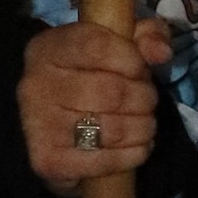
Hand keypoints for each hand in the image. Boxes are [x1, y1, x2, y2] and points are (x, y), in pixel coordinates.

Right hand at [18, 17, 173, 191]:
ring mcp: (38, 125)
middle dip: (144, 98)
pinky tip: (137, 146)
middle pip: (111, 92)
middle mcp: (36, 85)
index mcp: (48, 49)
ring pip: (113, 129)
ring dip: (143, 128)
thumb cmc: (89, 81)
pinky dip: (134, 154)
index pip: (96, 46)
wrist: (53, 132)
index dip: (131, 60)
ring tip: (145, 123)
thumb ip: (144, 36)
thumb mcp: (116, 46)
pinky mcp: (48, 161)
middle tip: (148, 102)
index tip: (140, 70)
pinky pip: (106, 160)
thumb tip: (161, 51)